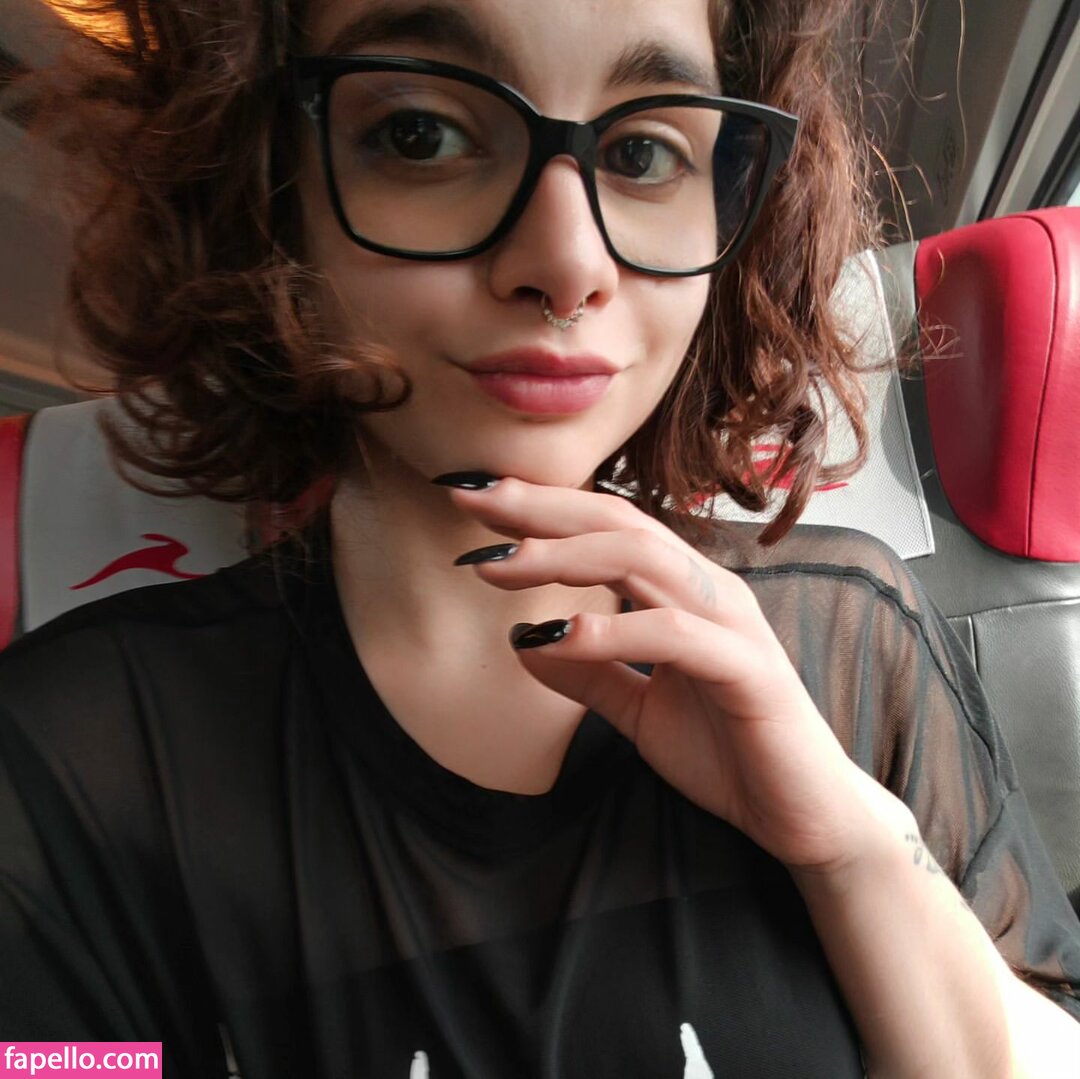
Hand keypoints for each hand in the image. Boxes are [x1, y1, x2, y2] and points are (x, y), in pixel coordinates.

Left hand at [447, 476, 898, 873]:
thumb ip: (587, 672)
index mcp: (682, 592)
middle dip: (541, 508)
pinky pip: (676, 635)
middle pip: (618, 525)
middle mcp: (707, 592)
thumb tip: (522, 639)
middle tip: (468, 497)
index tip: (472, 499)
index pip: (605, 529)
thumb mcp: (637, 710)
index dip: (540, 509)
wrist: (804, 816)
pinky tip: (564, 631)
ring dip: (565, 556)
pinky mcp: (748, 671)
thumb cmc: (728, 752)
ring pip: (644, 561)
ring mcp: (731, 625)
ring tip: (499, 562)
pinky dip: (618, 627)